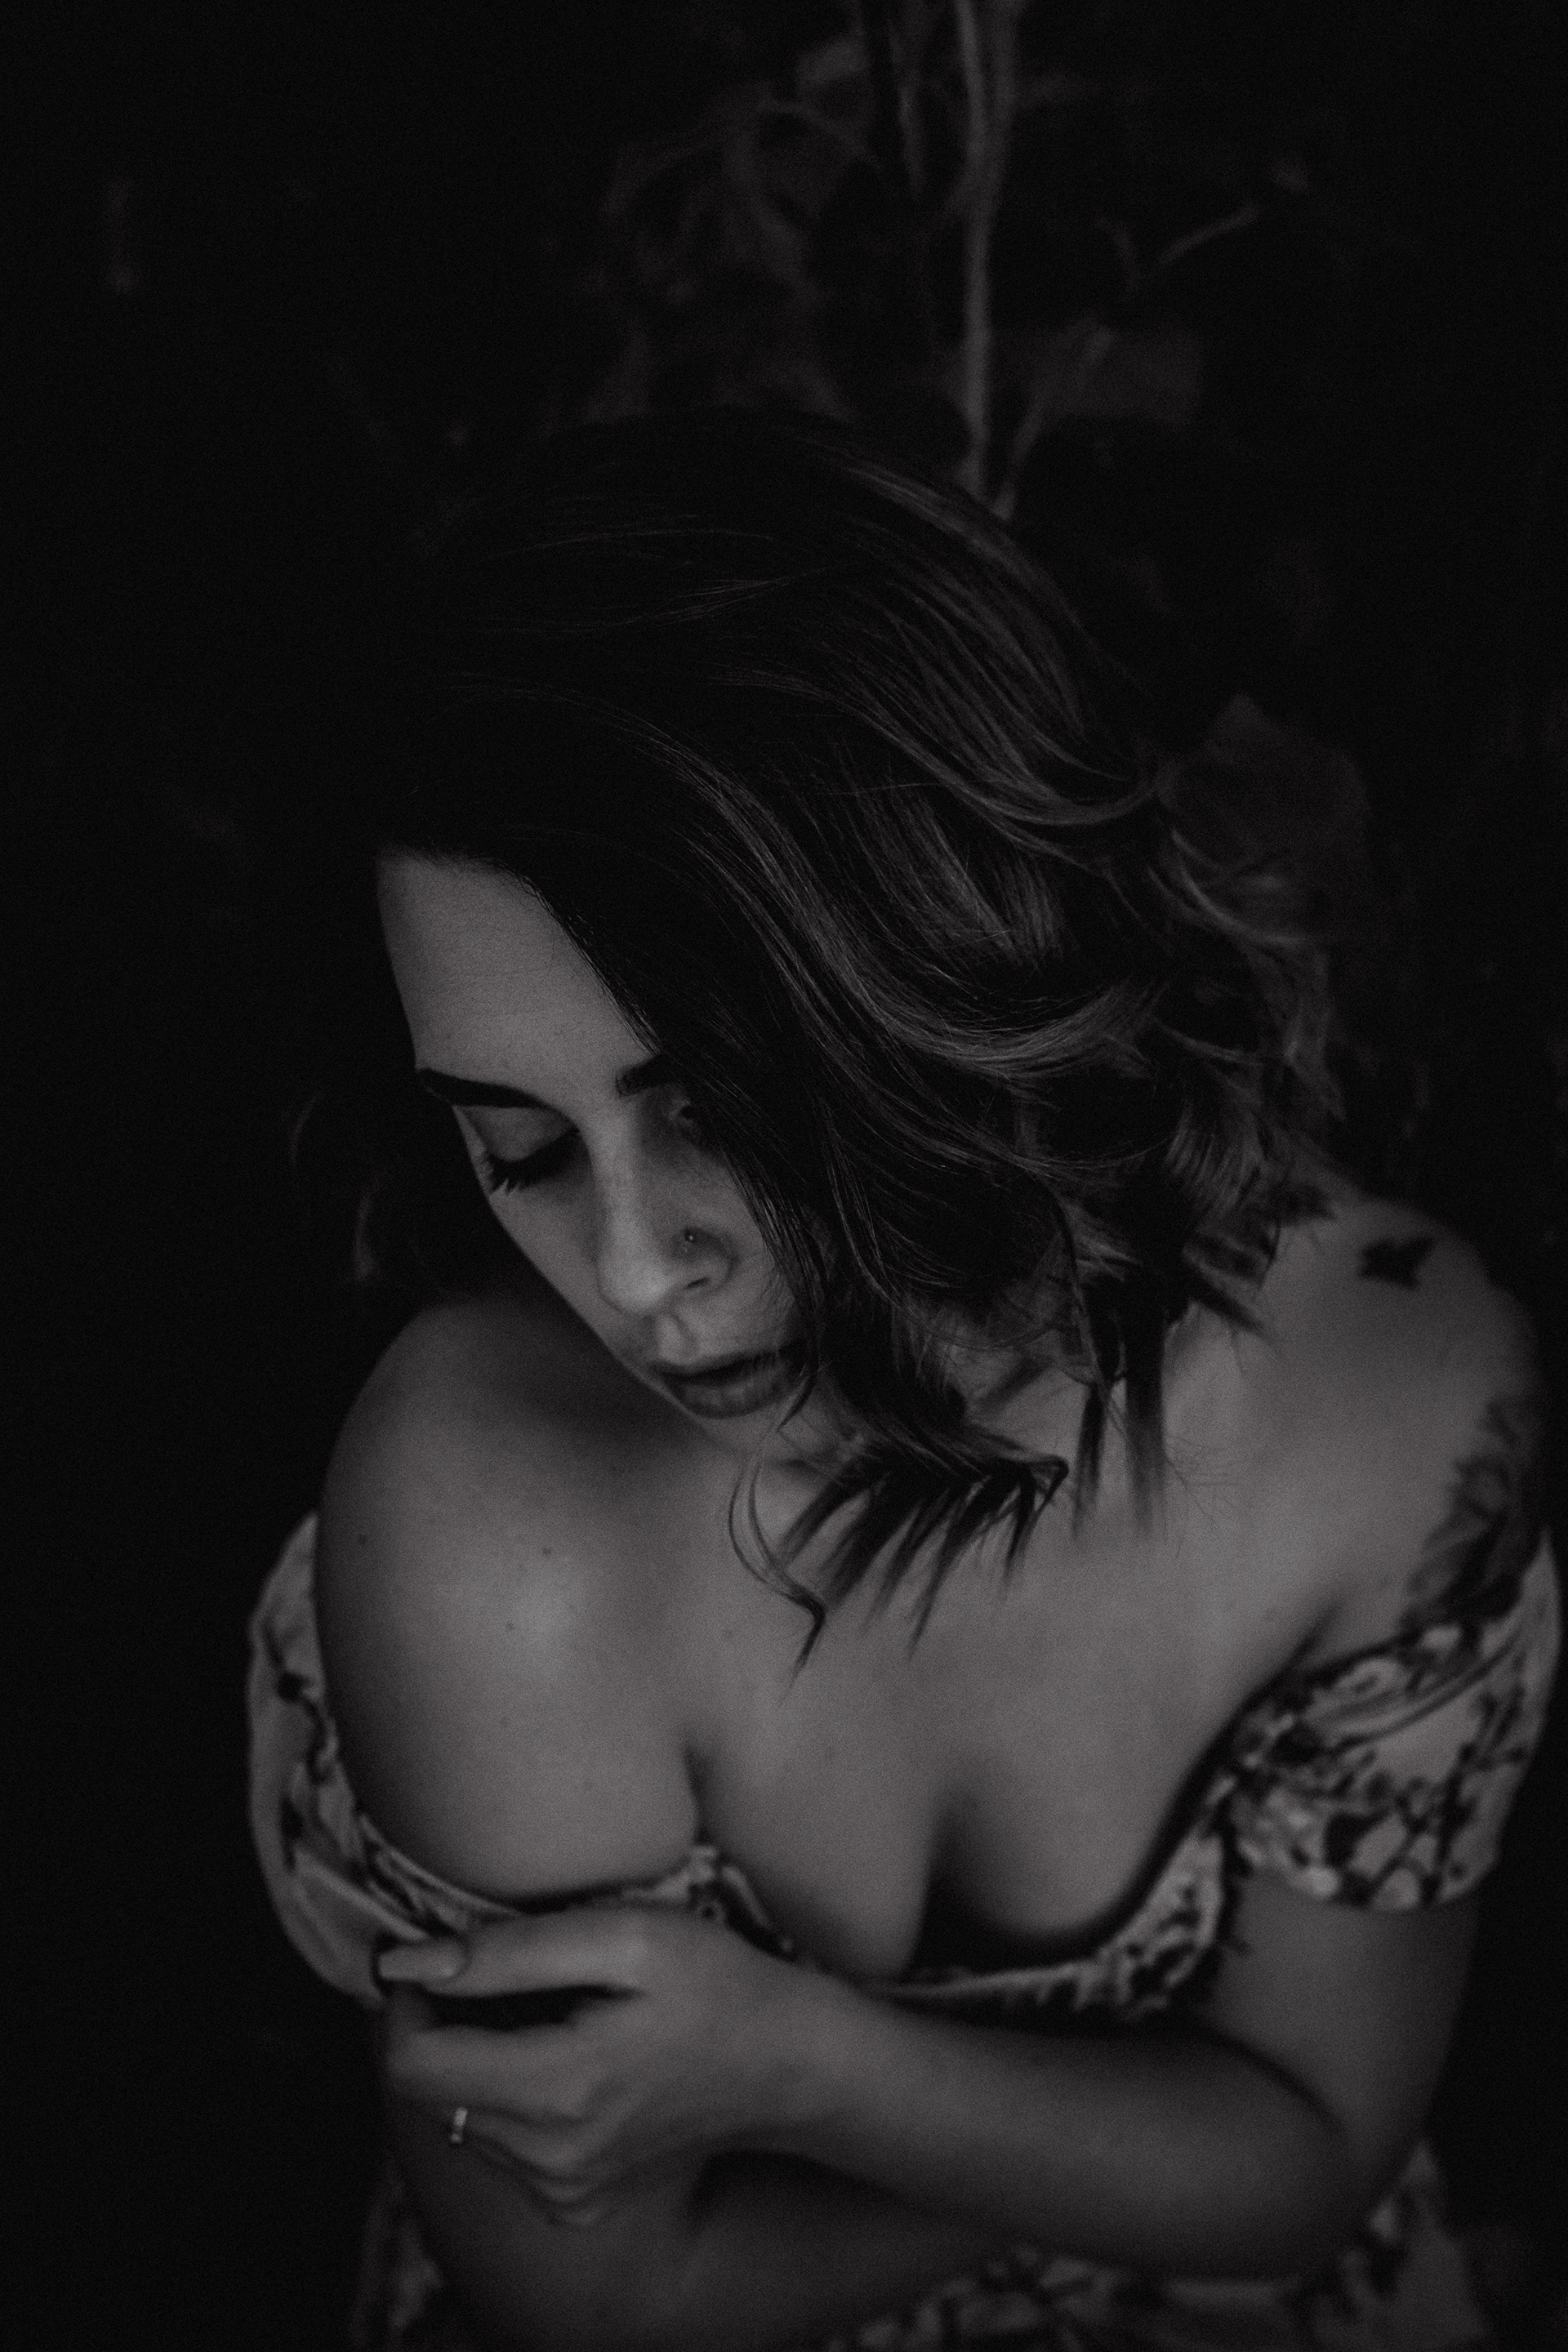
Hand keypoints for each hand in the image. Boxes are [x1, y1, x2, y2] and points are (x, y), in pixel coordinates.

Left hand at [376, 1903, 840, 2227]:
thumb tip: (409, 1963)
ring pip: (461, 2121)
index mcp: (558, 2092)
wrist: (787, 2064)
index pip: (412, 2065)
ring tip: (538, 2011)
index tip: (439, 1956)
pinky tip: (560, 2057)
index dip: (406, 2002)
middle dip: (441, 2026)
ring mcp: (563, 2192)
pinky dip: (508, 2097)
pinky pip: (500, 2148)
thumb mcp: (623, 1936)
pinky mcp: (575, 2204)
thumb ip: (508, 1951)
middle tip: (496, 1972)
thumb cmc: (714, 1982)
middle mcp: (551, 2161)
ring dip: (474, 2061)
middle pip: (430, 2094)